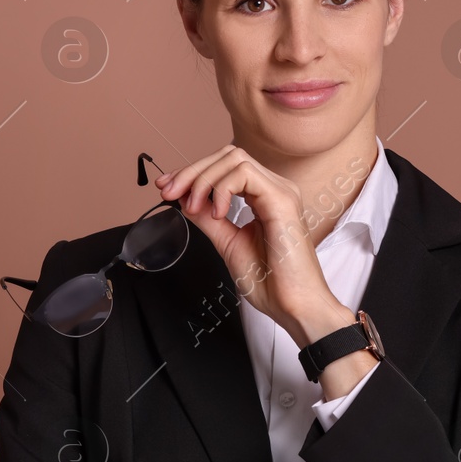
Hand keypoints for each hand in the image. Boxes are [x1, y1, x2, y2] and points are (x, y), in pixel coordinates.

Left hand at [156, 144, 350, 345]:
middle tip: (168, 192)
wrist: (294, 306)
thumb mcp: (228, 244)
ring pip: (235, 158)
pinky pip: (245, 174)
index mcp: (264, 198)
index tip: (167, 188)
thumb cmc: (271, 283)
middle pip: (228, 155)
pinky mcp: (282, 200)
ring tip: (194, 208)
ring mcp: (281, 192)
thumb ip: (208, 219)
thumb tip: (185, 200)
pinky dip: (222, 189)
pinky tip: (217, 213)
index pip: (226, 167)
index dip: (193, 173)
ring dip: (204, 179)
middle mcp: (274, 189)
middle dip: (192, 171)